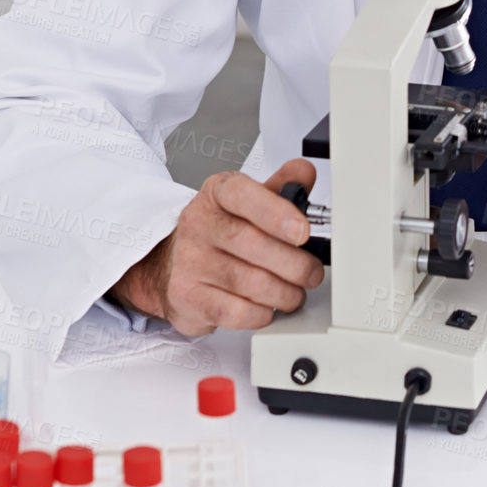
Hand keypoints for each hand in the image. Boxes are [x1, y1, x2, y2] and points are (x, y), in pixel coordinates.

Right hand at [110, 159, 324, 334]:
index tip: (303, 231)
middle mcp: (199, 223)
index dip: (276, 213)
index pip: (243, 195)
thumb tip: (305, 172)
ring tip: (296, 293)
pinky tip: (269, 308)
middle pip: (254, 244)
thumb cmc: (222, 231)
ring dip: (285, 293)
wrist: (174, 264)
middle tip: (312, 272)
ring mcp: (190, 260)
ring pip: (250, 283)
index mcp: (217, 193)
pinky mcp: (187, 296)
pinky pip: (235, 312)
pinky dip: (261, 314)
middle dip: (295, 264)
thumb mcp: (250, 202)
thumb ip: (282, 187)